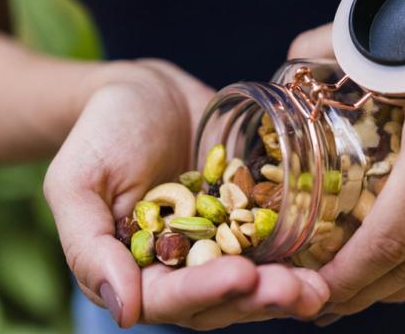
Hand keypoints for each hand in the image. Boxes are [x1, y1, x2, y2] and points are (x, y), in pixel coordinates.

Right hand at [43, 59, 328, 329]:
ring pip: (253, 280)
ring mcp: (218, 244)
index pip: (168, 299)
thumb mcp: (75, 183)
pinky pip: (274, 241)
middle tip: (297, 290)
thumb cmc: (100, 133)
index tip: (241, 276)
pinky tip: (329, 256)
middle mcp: (180, 267)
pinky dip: (300, 253)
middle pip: (219, 300)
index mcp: (135, 269)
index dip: (204, 292)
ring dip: (286, 288)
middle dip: (258, 298)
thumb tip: (122, 311)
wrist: (144, 93)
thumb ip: (87, 249)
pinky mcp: (247, 217)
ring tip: (319, 286)